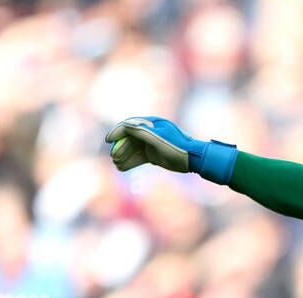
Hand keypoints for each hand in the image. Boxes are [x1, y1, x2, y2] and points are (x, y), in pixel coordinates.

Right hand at [105, 117, 237, 183]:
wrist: (193, 159)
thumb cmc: (177, 147)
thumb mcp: (158, 138)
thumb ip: (141, 131)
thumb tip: (124, 125)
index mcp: (150, 124)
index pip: (129, 125)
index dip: (117, 131)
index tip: (108, 140)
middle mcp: (149, 132)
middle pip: (129, 139)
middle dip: (120, 147)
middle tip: (114, 157)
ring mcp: (150, 144)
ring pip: (132, 149)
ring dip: (123, 156)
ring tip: (117, 164)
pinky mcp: (153, 155)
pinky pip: (138, 157)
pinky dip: (130, 162)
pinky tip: (122, 168)